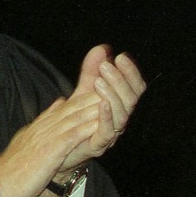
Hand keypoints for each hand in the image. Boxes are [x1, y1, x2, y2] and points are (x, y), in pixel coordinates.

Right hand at [0, 45, 145, 196]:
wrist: (0, 181)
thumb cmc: (18, 163)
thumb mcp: (33, 135)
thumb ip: (48, 118)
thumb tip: (60, 102)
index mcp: (47, 122)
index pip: (73, 103)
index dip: (92, 91)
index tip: (110, 81)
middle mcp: (49, 124)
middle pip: (78, 104)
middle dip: (99, 92)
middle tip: (118, 80)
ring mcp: (50, 135)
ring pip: (78, 116)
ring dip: (97, 105)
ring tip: (116, 95)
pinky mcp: (51, 150)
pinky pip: (72, 135)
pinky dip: (87, 127)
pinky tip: (100, 122)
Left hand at [55, 44, 145, 177]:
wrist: (60, 148)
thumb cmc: (76, 119)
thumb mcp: (84, 91)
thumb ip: (91, 70)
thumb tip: (102, 48)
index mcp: (120, 105)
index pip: (135, 88)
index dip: (131, 73)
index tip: (121, 57)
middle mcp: (120, 119)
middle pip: (132, 99)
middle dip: (121, 80)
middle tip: (106, 66)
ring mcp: (111, 133)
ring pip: (123, 115)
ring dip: (113, 95)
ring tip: (99, 80)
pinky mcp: (98, 145)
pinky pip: (109, 132)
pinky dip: (107, 116)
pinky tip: (101, 102)